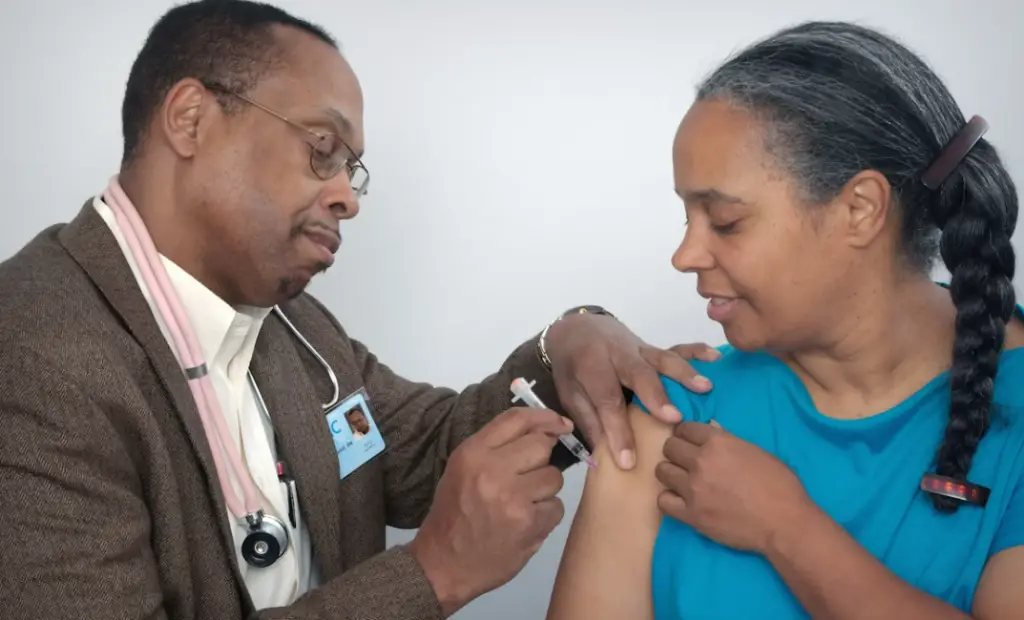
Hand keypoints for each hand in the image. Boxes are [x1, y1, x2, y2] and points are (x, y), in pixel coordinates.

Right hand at [408, 407, 568, 615]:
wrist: (444, 563)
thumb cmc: (455, 512)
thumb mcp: (463, 469)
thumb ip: (496, 447)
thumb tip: (543, 430)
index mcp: (473, 453)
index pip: (517, 420)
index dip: (545, 417)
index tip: (560, 423)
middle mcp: (493, 471)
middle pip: (541, 445)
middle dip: (542, 459)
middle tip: (529, 476)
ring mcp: (513, 498)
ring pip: (554, 477)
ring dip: (544, 489)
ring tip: (523, 503)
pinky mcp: (530, 524)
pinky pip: (557, 507)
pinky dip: (546, 515)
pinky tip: (526, 523)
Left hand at [544, 312, 720, 469]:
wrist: (578, 329)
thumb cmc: (573, 367)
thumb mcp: (569, 393)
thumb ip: (588, 421)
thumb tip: (604, 458)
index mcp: (591, 367)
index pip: (607, 402)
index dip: (618, 432)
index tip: (628, 461)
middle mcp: (618, 355)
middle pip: (639, 375)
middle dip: (657, 396)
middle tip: (675, 419)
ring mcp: (639, 349)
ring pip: (662, 359)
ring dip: (685, 373)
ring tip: (706, 388)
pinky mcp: (653, 348)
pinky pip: (676, 347)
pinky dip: (696, 351)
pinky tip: (715, 357)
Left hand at [655, 420, 811, 553]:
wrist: (784, 522)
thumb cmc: (780, 485)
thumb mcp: (756, 452)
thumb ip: (729, 442)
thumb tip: (711, 433)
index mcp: (718, 442)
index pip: (685, 428)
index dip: (686, 434)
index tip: (689, 441)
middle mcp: (700, 461)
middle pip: (669, 447)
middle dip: (676, 451)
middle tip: (684, 461)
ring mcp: (693, 488)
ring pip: (662, 471)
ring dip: (670, 473)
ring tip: (681, 480)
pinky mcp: (691, 514)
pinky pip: (663, 501)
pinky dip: (669, 499)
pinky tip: (680, 501)